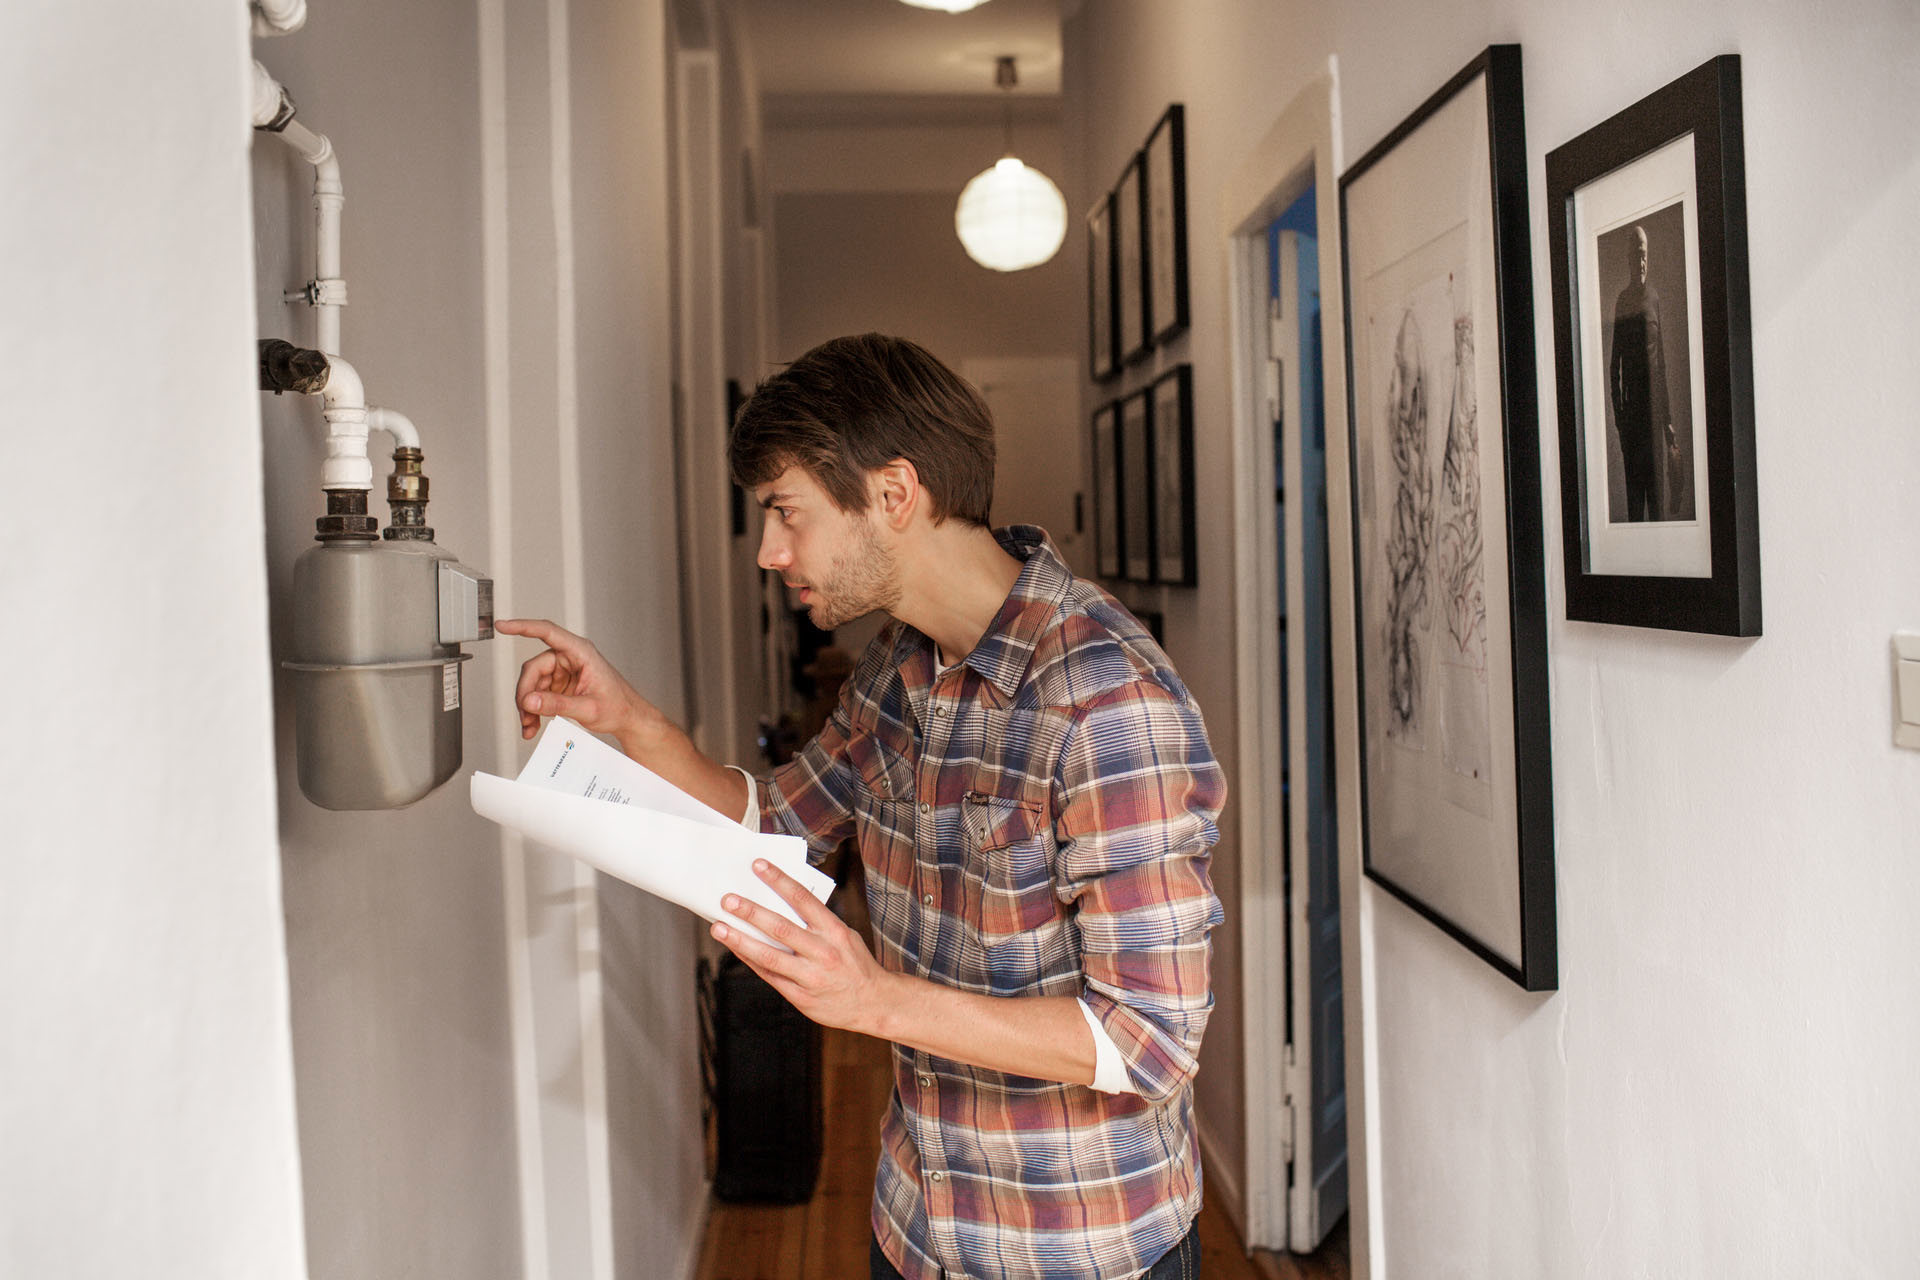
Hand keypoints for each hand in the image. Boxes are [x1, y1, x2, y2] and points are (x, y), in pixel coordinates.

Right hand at [495, 617, 660, 745]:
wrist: (628, 719)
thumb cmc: (618, 707)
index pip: (548, 632)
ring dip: (528, 705)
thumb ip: (557, 704)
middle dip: (525, 693)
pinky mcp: (560, 684)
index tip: (502, 625)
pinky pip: (538, 693)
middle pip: (534, 667)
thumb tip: (530, 700)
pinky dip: (533, 709)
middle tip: (525, 714)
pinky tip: (532, 724)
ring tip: (529, 725)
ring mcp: (564, 671)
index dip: (523, 627)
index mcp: (581, 652)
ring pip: (532, 682)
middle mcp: (570, 658)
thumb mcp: (588, 708)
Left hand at [713, 860, 896, 1036]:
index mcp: (834, 931)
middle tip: (728, 899)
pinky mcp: (800, 996)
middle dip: (751, 912)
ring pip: (769, 955)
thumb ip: (816, 923)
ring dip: (741, 940)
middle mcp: (822, 952)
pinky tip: (736, 948)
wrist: (874, 1002)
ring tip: (719, 928)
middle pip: (780, 927)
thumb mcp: (844, 936)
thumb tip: (780, 904)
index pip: (803, 899)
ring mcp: (810, 976)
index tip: (758, 866)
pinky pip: (769, 976)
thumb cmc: (854, 964)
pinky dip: (750, 961)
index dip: (779, 880)